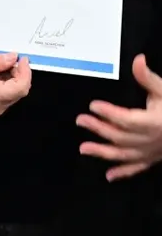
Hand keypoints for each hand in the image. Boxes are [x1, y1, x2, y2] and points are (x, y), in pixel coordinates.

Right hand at [0, 53, 31, 115]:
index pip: (21, 86)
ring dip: (10, 77)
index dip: (25, 71)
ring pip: (11, 92)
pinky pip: (2, 94)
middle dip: (18, 73)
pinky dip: (2, 82)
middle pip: (18, 90)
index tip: (21, 57)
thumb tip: (13, 58)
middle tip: (9, 57)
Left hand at [76, 54, 161, 180]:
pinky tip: (109, 176)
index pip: (128, 119)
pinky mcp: (154, 159)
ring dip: (103, 152)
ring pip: (125, 155)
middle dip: (99, 129)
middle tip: (80, 120)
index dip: (110, 113)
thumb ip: (148, 77)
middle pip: (122, 136)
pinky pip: (137, 168)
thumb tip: (137, 59)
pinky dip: (123, 172)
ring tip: (83, 149)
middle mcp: (151, 140)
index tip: (93, 105)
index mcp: (154, 122)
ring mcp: (152, 152)